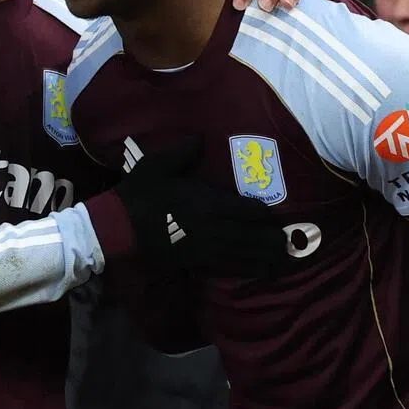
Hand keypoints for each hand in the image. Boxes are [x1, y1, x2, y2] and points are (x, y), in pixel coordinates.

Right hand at [112, 139, 288, 276]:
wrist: (119, 227)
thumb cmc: (140, 194)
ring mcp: (207, 247)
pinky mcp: (198, 260)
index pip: (248, 209)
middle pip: (253, 235)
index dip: (265, 214)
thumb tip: (201, 139)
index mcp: (207, 201)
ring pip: (245, 254)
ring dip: (266, 257)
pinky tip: (260, 270)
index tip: (274, 214)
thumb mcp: (158, 165)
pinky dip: (248, 268)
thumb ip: (183, 151)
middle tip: (289, 242)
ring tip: (283, 259)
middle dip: (273, 240)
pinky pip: (229, 266)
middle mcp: (214, 226)